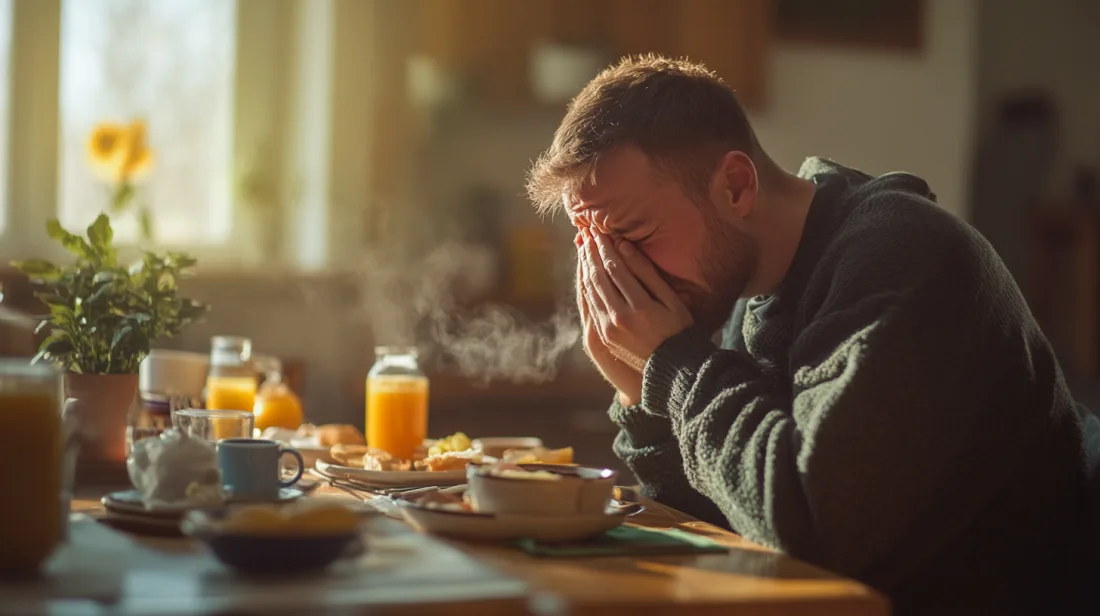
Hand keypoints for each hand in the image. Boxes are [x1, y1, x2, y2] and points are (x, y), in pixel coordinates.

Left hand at [580, 229, 692, 371]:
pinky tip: (585, 271)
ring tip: (583, 247)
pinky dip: (585, 285)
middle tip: (585, 232)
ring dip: (584, 266)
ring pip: (590, 290)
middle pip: (598, 277)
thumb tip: (624, 246)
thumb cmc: (679, 329)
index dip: (606, 247)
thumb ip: (647, 273)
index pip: (615, 269)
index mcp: (640, 308)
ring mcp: (608, 329)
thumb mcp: (671, 299)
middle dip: (591, 252)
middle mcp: (620, 318)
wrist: (673, 367)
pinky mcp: (602, 336)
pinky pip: (589, 304)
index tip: (600, 230)